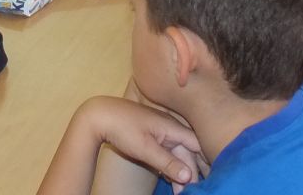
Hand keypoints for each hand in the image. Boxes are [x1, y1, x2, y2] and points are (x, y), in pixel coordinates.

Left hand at [77, 96, 202, 188]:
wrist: (99, 115)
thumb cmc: (123, 128)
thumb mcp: (145, 148)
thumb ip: (168, 162)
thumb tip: (188, 176)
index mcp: (172, 127)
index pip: (197, 146)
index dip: (202, 163)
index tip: (201, 181)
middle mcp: (170, 128)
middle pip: (187, 153)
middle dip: (188, 173)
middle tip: (185, 192)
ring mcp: (161, 132)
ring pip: (177, 154)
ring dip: (179, 171)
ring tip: (179, 191)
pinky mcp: (152, 137)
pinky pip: (167, 152)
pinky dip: (169, 165)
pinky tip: (169, 178)